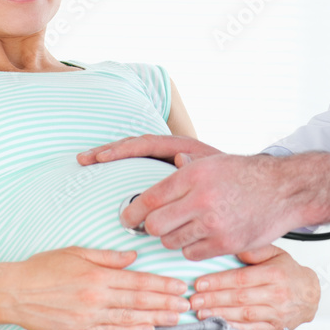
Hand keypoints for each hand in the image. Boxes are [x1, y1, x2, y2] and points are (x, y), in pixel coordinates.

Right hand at [0, 246, 189, 329]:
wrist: (13, 292)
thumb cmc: (43, 268)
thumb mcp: (75, 252)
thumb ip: (107, 256)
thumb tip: (133, 257)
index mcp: (98, 275)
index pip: (138, 280)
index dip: (161, 284)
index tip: (180, 286)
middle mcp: (97, 296)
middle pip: (139, 301)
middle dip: (165, 302)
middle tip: (187, 305)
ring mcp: (89, 316)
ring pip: (129, 318)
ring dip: (155, 318)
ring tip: (175, 319)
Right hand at [78, 134, 221, 166]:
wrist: (246, 185)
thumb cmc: (231, 180)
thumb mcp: (216, 170)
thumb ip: (199, 164)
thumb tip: (179, 157)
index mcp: (182, 147)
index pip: (146, 144)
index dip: (122, 149)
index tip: (101, 157)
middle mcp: (171, 150)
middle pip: (133, 146)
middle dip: (107, 151)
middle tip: (83, 159)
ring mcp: (167, 159)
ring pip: (133, 154)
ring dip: (109, 157)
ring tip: (85, 162)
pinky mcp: (167, 171)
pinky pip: (139, 166)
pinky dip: (121, 168)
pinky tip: (105, 177)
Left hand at [119, 152, 329, 260]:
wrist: (284, 189)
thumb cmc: (246, 175)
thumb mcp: (213, 162)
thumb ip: (185, 170)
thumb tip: (160, 173)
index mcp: (194, 174)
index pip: (151, 198)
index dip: (133, 211)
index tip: (127, 217)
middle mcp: (201, 198)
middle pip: (155, 225)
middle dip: (150, 228)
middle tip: (152, 227)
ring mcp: (214, 223)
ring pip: (172, 241)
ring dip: (172, 238)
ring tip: (181, 230)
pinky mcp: (226, 243)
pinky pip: (193, 254)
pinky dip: (192, 249)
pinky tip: (199, 238)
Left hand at [189, 244, 320, 329]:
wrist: (311, 295)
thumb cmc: (289, 272)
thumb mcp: (276, 254)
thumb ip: (255, 251)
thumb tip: (233, 247)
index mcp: (275, 274)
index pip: (241, 278)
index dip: (218, 281)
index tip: (199, 283)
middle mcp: (277, 294)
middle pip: (239, 298)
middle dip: (213, 299)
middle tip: (193, 300)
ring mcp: (277, 313)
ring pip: (244, 314)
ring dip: (220, 314)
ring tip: (200, 313)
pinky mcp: (276, 327)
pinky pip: (252, 329)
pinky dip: (235, 327)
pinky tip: (220, 324)